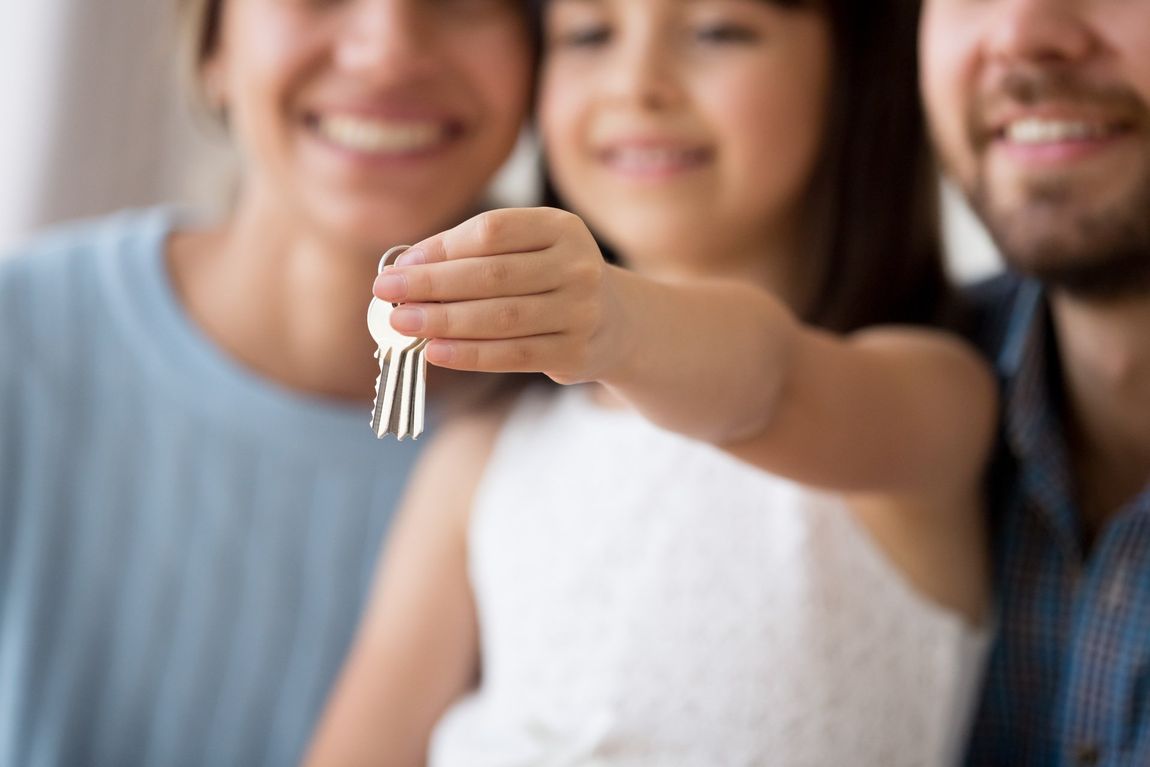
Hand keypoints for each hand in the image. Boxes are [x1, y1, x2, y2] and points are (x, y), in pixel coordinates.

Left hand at [373, 207, 625, 384]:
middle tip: (387, 294)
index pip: (493, 231)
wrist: (615, 322)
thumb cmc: (549, 278)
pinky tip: (435, 352)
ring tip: (401, 323)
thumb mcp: (525, 250)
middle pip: (493, 275)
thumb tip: (405, 267)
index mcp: (561, 227)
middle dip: (433, 285)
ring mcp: (581, 311)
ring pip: (501, 318)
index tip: (401, 265)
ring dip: (444, 322)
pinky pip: (513, 354)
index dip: (442, 248)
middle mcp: (577, 266)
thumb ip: (471, 252)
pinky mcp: (574, 352)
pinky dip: (469, 354)